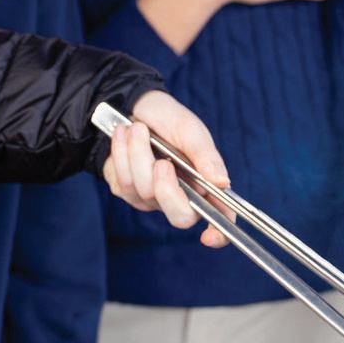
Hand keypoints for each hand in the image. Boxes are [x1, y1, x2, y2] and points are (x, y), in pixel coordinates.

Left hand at [104, 90, 230, 248]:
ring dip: (138, 155)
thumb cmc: (169, 120)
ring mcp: (152, 197)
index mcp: (205, 183)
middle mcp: (180, 196)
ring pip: (145, 192)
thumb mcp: (190, 130)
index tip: (209, 236)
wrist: (134, 105)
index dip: (218, 233)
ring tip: (138, 128)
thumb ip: (206, 156)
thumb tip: (222, 184)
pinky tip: (123, 135)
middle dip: (167, 189)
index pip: (219, 217)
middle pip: (180, 216)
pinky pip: (123, 182)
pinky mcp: (127, 191)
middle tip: (162, 162)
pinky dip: (121, 154)